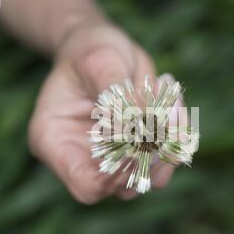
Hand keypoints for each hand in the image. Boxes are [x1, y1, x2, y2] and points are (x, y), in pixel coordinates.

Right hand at [28, 23, 175, 203]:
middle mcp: (83, 158)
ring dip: (171, 145)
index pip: (87, 184)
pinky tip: (175, 102)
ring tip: (173, 102)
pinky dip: (178, 135)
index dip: (119, 174)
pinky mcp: (137, 150)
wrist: (102, 47)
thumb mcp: (99, 62)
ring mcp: (113, 158)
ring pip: (150, 176)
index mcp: (56, 142)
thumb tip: (140, 129)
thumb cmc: (90, 51)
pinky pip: (165, 159)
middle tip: (170, 111)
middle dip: (153, 156)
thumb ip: (116, 97)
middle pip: (122, 186)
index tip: (145, 140)